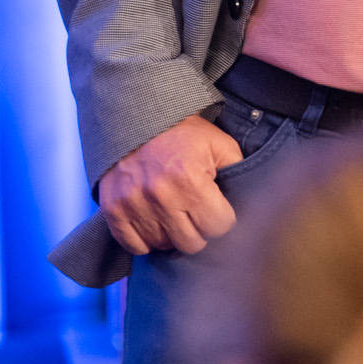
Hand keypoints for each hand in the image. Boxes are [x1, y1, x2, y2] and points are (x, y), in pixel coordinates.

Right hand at [98, 113, 243, 256]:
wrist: (135, 117)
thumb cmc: (181, 133)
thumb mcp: (218, 143)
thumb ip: (237, 170)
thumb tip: (249, 199)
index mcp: (190, 180)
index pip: (219, 227)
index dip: (222, 218)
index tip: (216, 207)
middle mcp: (161, 197)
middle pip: (192, 244)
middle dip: (198, 229)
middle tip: (195, 211)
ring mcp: (134, 206)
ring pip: (164, 246)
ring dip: (172, 234)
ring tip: (173, 212)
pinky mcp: (114, 211)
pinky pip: (135, 247)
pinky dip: (145, 239)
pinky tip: (153, 220)